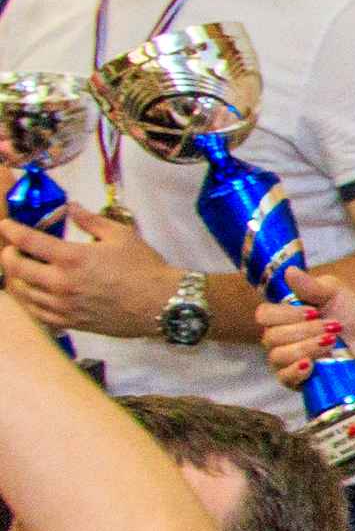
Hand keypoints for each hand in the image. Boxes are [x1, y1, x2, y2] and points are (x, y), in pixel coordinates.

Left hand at [0, 200, 176, 337]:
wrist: (164, 305)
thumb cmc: (145, 268)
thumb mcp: (121, 235)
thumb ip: (90, 220)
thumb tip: (71, 208)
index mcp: (71, 257)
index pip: (26, 240)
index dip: (10, 230)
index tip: (6, 225)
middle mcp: (61, 282)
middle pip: (15, 267)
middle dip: (8, 254)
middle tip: (13, 249)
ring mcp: (64, 305)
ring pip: (22, 292)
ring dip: (16, 278)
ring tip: (21, 271)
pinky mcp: (71, 322)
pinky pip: (37, 314)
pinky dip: (28, 302)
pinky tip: (32, 294)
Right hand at [258, 273, 354, 387]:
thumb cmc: (351, 312)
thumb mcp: (334, 292)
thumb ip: (311, 285)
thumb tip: (289, 271)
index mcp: (283, 314)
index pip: (264, 315)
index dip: (287, 314)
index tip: (314, 311)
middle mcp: (279, 336)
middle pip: (272, 337)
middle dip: (305, 331)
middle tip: (333, 327)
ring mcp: (287, 358)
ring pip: (278, 356)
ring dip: (307, 348)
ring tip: (332, 343)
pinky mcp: (297, 379)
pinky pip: (284, 378)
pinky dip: (296, 372)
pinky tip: (311, 365)